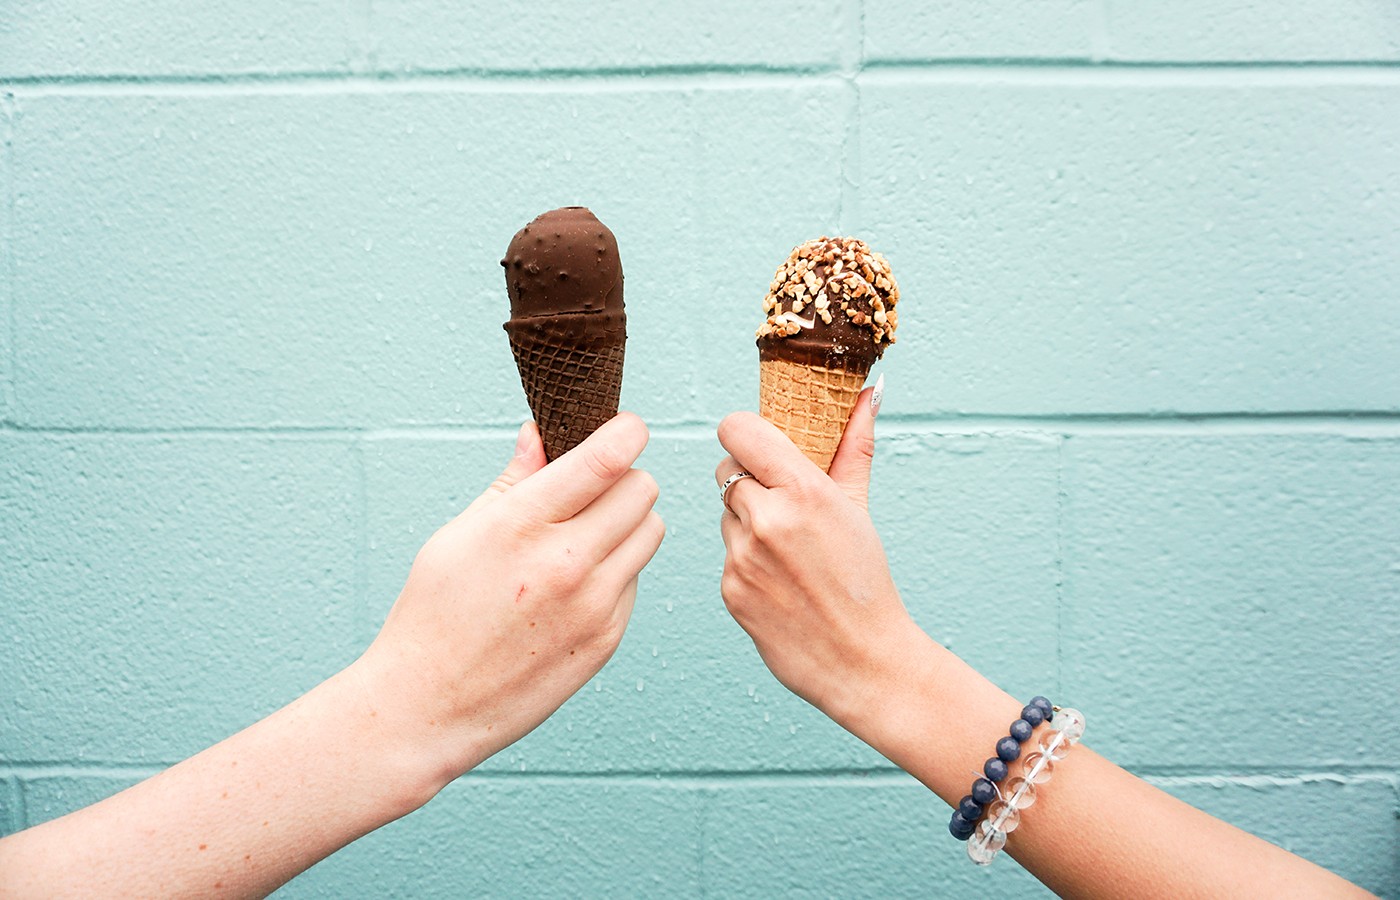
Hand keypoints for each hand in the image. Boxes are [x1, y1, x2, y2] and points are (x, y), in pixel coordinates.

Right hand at [358, 413, 664, 787]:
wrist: (429, 705)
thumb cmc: (434, 614)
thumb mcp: (459, 534)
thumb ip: (512, 480)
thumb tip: (540, 431)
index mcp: (520, 525)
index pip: (606, 459)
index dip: (626, 432)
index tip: (626, 428)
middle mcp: (565, 562)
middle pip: (642, 488)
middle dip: (622, 478)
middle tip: (593, 489)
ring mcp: (592, 604)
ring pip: (650, 531)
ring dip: (627, 522)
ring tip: (585, 535)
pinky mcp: (607, 638)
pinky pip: (635, 579)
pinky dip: (616, 571)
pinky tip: (573, 586)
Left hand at [715, 391, 924, 732]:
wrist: (864, 660)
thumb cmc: (866, 580)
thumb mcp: (859, 507)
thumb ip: (854, 445)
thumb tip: (867, 393)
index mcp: (804, 491)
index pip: (739, 431)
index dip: (745, 435)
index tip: (759, 446)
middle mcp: (767, 520)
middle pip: (726, 469)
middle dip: (748, 479)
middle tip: (781, 502)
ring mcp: (743, 557)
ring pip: (724, 513)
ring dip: (746, 521)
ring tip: (787, 549)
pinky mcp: (729, 590)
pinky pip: (725, 554)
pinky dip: (745, 560)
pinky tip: (779, 580)